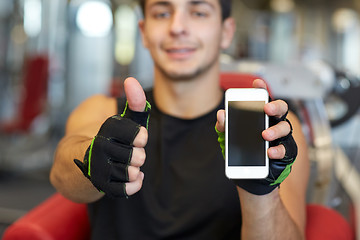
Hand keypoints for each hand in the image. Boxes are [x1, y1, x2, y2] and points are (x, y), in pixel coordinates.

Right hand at [74, 77, 150, 197]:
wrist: (77, 162)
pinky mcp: (100, 187)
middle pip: (136, 155)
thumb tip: (131, 80)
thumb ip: (133, 103)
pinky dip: (134, 184)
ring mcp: (98, 171)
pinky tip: (134, 176)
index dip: (138, 135)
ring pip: (130, 173)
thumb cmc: (107, 139)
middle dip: (139, 153)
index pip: (127, 132)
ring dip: (135, 169)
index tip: (140, 136)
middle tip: (133, 151)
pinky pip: (125, 190)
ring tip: (131, 164)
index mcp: (103, 132)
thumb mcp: (121, 119)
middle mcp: (98, 151)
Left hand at [215, 79, 296, 194]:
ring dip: (276, 130)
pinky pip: (286, 149)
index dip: (261, 89)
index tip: (257, 82)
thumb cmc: (242, 150)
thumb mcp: (229, 138)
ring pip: (285, 127)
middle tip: (266, 108)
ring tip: (265, 135)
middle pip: (280, 109)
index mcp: (260, 116)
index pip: (263, 99)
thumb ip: (225, 126)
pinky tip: (270, 153)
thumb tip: (221, 114)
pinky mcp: (286, 152)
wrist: (250, 175)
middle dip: (275, 106)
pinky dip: (278, 150)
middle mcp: (273, 123)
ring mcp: (281, 137)